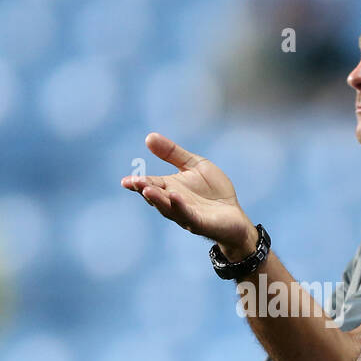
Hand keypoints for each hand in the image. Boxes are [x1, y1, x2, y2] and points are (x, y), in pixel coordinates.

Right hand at [121, 132, 257, 258]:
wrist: (235, 214)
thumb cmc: (213, 191)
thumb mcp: (194, 165)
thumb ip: (173, 153)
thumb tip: (148, 137)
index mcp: (170, 188)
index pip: (151, 184)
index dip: (138, 183)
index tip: (126, 180)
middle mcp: (174, 203)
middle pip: (156, 197)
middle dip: (145, 190)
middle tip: (135, 183)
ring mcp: (186, 214)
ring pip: (168, 208)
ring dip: (158, 199)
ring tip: (147, 190)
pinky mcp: (200, 223)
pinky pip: (188, 215)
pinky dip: (180, 206)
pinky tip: (174, 196)